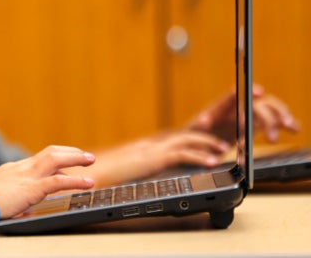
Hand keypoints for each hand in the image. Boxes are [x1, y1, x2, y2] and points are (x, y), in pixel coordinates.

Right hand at [0, 145, 94, 218]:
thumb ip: (14, 202)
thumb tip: (26, 210)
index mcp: (14, 171)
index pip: (40, 159)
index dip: (58, 159)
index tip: (70, 161)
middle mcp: (21, 169)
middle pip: (50, 152)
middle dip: (70, 152)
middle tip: (86, 156)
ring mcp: (26, 176)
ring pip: (55, 159)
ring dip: (75, 158)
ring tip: (90, 161)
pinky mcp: (30, 188)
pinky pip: (57, 181)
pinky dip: (75, 180)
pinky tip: (88, 182)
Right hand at [66, 130, 228, 188]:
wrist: (87, 172)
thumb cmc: (100, 174)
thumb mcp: (125, 172)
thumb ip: (138, 170)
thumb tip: (146, 176)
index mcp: (144, 146)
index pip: (173, 137)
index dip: (192, 137)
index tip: (206, 141)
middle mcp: (149, 143)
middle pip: (183, 133)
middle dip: (205, 136)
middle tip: (222, 143)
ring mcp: (150, 148)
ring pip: (187, 139)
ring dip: (208, 143)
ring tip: (224, 150)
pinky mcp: (151, 158)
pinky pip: (182, 154)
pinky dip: (200, 155)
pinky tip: (212, 161)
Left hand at [188, 84, 299, 142]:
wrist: (198, 142)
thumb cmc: (195, 132)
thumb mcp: (194, 129)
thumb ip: (201, 123)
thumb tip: (203, 121)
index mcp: (223, 107)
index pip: (237, 96)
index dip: (248, 91)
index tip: (259, 92)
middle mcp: (238, 108)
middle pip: (257, 105)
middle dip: (267, 117)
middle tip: (271, 137)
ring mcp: (248, 116)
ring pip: (269, 110)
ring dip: (280, 117)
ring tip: (290, 127)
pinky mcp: (255, 126)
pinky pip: (273, 122)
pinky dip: (285, 123)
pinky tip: (295, 128)